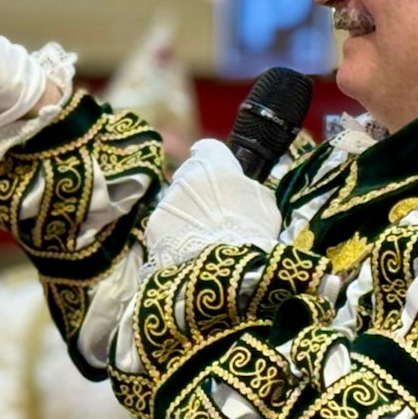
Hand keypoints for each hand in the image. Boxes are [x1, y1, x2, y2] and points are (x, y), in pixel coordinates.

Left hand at [143, 139, 283, 270]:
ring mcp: (166, 201)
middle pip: (189, 176)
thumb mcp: (263, 202)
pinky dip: (174, 234)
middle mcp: (185, 176)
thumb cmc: (253, 232)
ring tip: (202, 237)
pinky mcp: (154, 225)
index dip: (212, 161)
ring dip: (186, 213)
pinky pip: (166, 224)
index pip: (207, 149)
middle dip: (198, 190)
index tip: (218, 174)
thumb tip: (240, 185)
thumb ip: (246, 186)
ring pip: (175, 201)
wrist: (225, 269)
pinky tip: (188, 249)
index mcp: (214, 164)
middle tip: (213, 214)